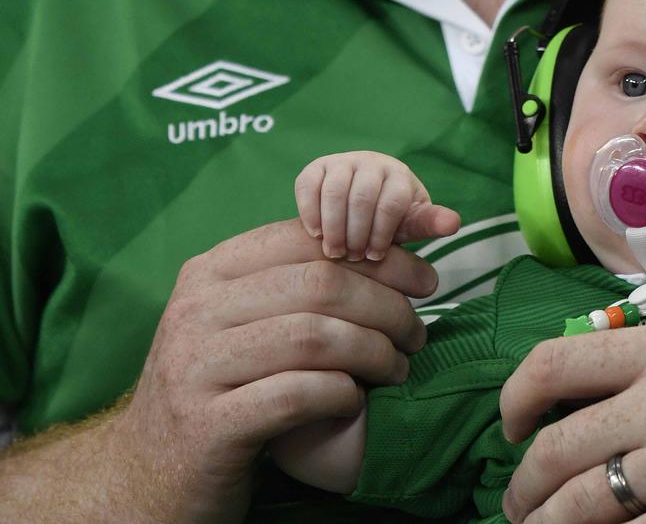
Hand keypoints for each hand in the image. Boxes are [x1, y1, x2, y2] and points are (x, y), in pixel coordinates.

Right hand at [111, 218, 439, 522]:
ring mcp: (195, 367)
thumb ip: (299, 285)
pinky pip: (297, 395)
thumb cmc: (221, 388)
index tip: (424, 279)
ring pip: (313, 337)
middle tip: (417, 335)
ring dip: (375, 353)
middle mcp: (196, 311)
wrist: (151, 474)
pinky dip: (341, 395)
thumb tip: (390, 245)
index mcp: (209, 273)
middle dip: (388, 306)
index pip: (309, 241)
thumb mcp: (245, 323)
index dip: (380, 255)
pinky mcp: (209, 426)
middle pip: (320, 285)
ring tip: (397, 369)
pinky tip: (354, 402)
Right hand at [295, 151, 460, 260]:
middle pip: (361, 197)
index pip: (392, 202)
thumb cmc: (390, 220)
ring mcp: (343, 162)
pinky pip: (308, 186)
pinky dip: (310, 212)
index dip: (382, 233)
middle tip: (352, 258)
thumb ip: (429, 223)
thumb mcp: (411, 223)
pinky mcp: (316, 168)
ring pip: (334, 192)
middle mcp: (372, 162)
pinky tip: (316, 234)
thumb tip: (453, 223)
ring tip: (335, 251)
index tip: (375, 257)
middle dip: (356, 233)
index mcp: (400, 176)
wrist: (361, 206)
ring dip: (333, 226)